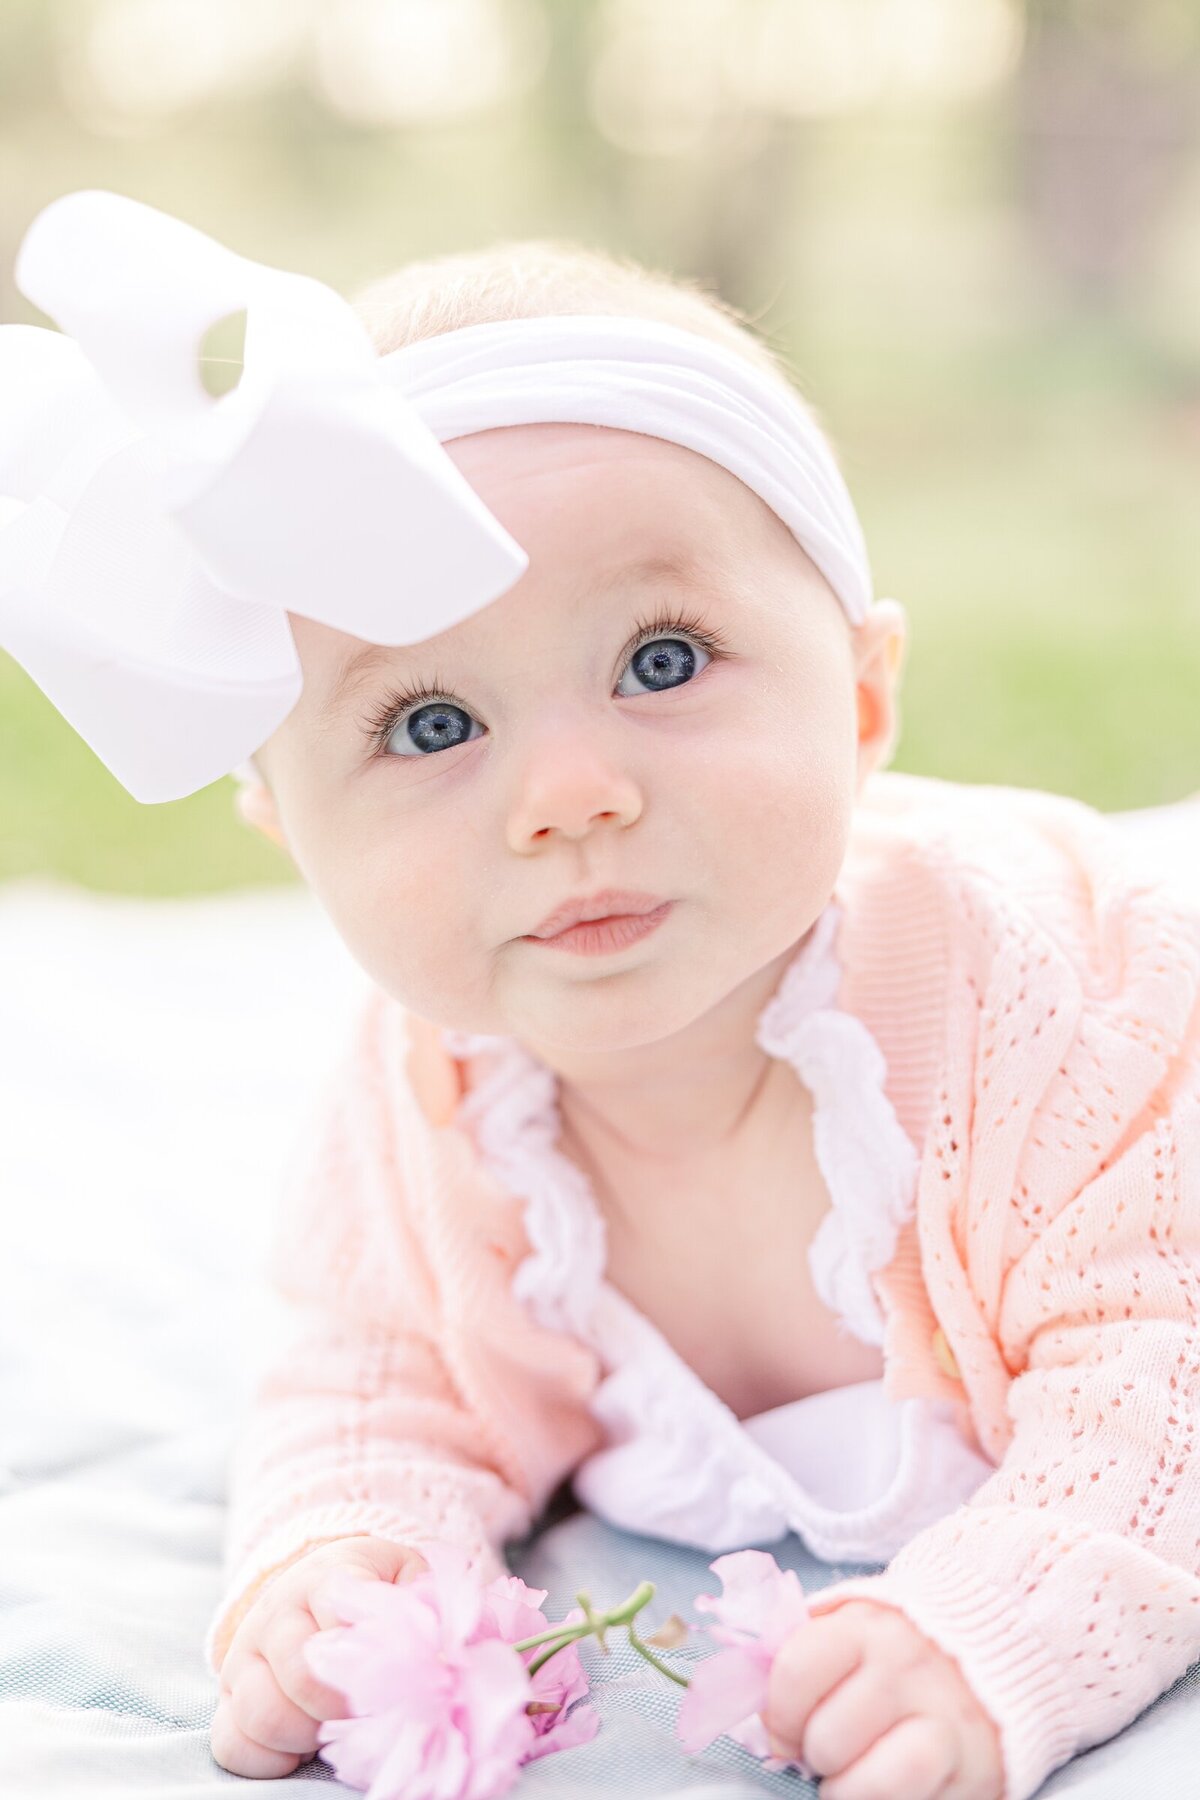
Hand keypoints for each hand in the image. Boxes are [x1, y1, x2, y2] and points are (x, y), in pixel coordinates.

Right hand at [210, 1534, 428, 1777]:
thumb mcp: (408, 1582)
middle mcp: (276, 1612)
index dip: (372, 1660)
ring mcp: (245, 1655)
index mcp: (326, 1578)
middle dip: (344, 1706)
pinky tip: (299, 1750)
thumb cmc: (377, 1593)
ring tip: (333, 1726)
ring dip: (305, 1735)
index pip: (340, 1619)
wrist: (321, 1588)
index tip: (397, 1679)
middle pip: (302, 1674)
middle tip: (367, 1710)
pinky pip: (230, 1745)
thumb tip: (444, 1656)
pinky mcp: (228, 1697)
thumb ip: (429, 1607)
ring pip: (260, 1712)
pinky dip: (267, 1761)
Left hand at [762, 1598, 1004, 1799]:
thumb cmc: (892, 1651)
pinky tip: (884, 1789)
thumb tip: (745, 1692)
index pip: (795, 1672)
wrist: (988, 1651)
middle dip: (815, 1756)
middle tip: (826, 1751)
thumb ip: (798, 1656)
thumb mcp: (847, 1631)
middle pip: (828, 1738)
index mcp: (864, 1626)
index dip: (777, 1715)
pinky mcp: (973, 1766)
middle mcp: (907, 1665)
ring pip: (871, 1784)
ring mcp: (945, 1718)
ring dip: (847, 1792)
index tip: (784, 1730)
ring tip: (849, 1779)